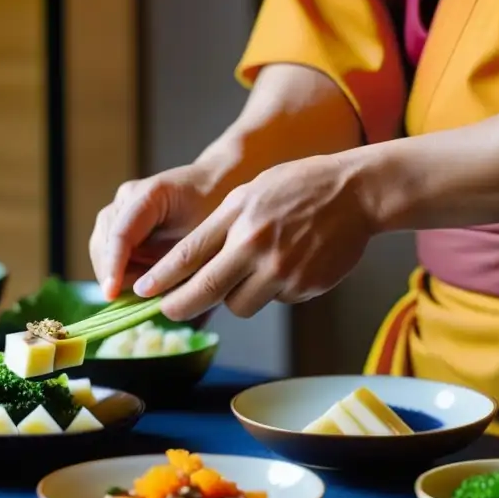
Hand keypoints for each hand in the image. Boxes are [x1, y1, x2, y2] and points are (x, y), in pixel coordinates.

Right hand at [89, 162, 223, 299]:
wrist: (215, 185)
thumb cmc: (215, 208)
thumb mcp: (205, 236)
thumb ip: (182, 263)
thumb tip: (163, 299)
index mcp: (148, 195)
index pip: (120, 234)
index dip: (113, 267)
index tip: (111, 294)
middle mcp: (127, 197)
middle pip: (104, 242)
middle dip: (112, 274)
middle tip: (132, 299)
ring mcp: (120, 206)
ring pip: (101, 247)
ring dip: (114, 273)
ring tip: (139, 290)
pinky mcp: (119, 219)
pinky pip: (109, 248)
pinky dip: (119, 268)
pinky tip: (137, 282)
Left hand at [134, 153, 372, 319]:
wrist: (357, 193)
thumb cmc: (299, 187)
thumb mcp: (250, 193)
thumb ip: (221, 227)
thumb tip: (189, 264)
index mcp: (238, 217)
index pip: (187, 256)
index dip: (160, 279)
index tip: (141, 291)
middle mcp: (255, 246)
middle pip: (204, 290)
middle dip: (179, 305)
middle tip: (168, 310)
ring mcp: (281, 270)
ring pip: (239, 305)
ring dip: (236, 296)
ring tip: (252, 271)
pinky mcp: (304, 287)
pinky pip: (274, 300)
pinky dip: (273, 290)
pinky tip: (290, 264)